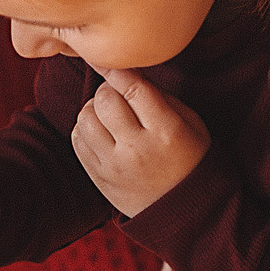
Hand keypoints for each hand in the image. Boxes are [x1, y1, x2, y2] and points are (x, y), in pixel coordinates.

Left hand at [72, 68, 209, 217]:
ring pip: (85, 119)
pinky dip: (85, 129)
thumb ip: (161, 97)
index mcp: (166, 131)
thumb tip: (126, 74)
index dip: (116, 68)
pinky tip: (102, 132)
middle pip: (104, 99)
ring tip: (109, 114)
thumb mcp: (191, 123)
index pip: (132, 87)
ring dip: (93, 109)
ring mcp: (115, 166)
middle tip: (117, 94)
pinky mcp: (100, 178)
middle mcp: (138, 148)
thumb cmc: (191, 158)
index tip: (109, 60)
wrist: (186, 210)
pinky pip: (78, 141)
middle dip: (108, 89)